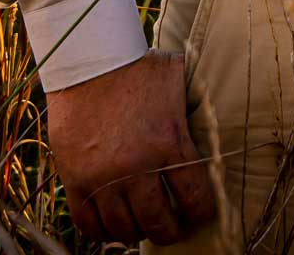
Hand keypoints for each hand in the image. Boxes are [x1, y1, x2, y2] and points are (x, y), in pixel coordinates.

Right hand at [44, 50, 217, 245]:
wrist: (88, 59)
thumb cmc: (138, 66)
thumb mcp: (177, 85)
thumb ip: (194, 108)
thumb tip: (218, 114)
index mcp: (169, 143)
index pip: (194, 198)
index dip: (202, 214)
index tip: (201, 216)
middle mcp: (136, 167)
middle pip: (159, 222)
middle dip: (171, 231)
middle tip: (174, 228)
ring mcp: (102, 177)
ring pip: (124, 228)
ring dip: (137, 232)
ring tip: (143, 226)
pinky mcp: (75, 179)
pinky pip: (88, 222)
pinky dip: (103, 230)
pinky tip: (114, 226)